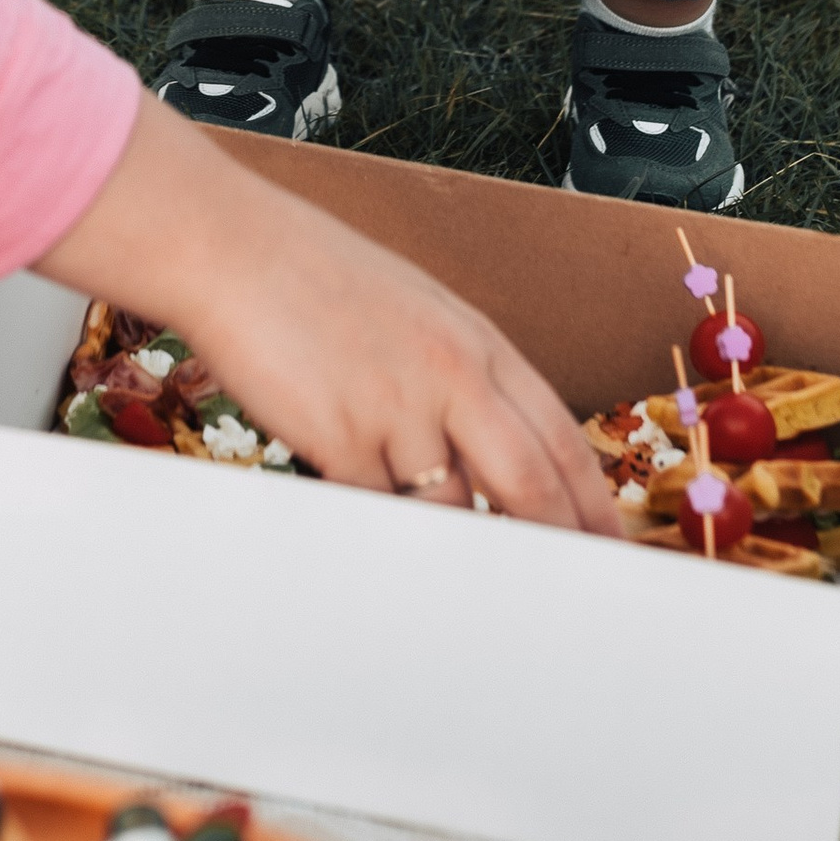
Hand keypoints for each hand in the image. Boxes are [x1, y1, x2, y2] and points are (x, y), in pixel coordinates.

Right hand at [39, 95, 618, 534]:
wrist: (230, 248)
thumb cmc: (312, 275)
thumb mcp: (414, 311)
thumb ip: (458, 374)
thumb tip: (487, 445)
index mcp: (477, 341)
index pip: (560, 437)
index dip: (592, 502)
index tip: (610, 544)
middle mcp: (452, 374)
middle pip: (530, 484)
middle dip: (557, 545)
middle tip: (573, 592)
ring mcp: (400, 410)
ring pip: (451, 511)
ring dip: (454, 545)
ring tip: (460, 581)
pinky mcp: (343, 441)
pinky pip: (377, 512)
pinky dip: (383, 531)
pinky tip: (381, 538)